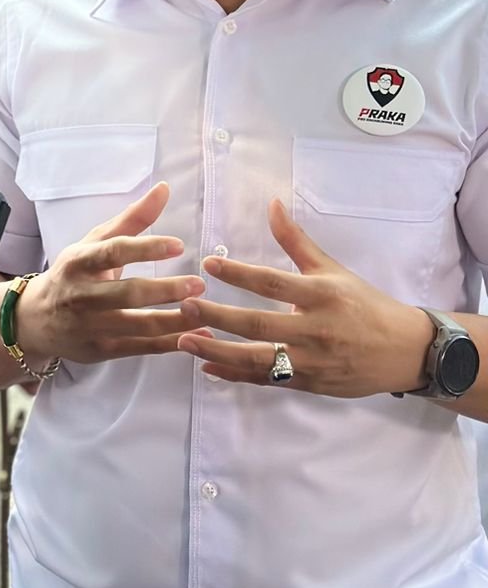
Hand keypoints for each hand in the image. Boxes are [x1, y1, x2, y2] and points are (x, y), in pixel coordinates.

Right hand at [15, 183, 204, 365]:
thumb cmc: (74, 273)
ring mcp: (90, 326)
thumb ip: (132, 219)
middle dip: (165, 290)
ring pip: (138, 325)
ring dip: (174, 321)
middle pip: (128, 293)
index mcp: (79, 261)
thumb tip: (164, 188)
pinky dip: (169, 344)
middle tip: (199, 285)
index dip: (147, 248)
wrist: (35, 320)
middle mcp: (82, 295)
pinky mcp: (100, 350)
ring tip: (205, 313)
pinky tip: (195, 337)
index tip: (179, 245)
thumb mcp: (94, 243)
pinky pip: (140, 348)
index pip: (114, 252)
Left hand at [175, 198, 432, 396]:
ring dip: (219, 352)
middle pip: (259, 325)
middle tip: (184, 307)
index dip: (239, 274)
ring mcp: (312, 361)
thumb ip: (296, 241)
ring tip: (184, 340)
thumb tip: (271, 203)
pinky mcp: (310, 384)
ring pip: (259, 359)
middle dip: (218, 317)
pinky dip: (236, 375)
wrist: (405, 351)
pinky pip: (267, 380)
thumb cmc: (364, 304)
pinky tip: (208, 367)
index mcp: (321, 295)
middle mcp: (316, 330)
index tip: (208, 264)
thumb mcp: (332, 269)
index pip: (273, 283)